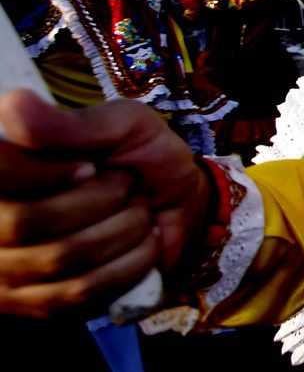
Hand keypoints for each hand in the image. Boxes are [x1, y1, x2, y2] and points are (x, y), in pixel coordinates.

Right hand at [0, 89, 210, 313]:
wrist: (178, 205)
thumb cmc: (143, 156)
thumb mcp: (122, 125)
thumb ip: (72, 124)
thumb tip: (12, 107)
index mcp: (4, 162)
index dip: (44, 173)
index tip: (91, 167)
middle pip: (26, 222)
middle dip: (99, 201)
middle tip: (125, 185)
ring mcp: (8, 268)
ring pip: (60, 258)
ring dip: (122, 231)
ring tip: (135, 211)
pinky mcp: (38, 304)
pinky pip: (81, 292)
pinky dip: (128, 264)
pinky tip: (141, 243)